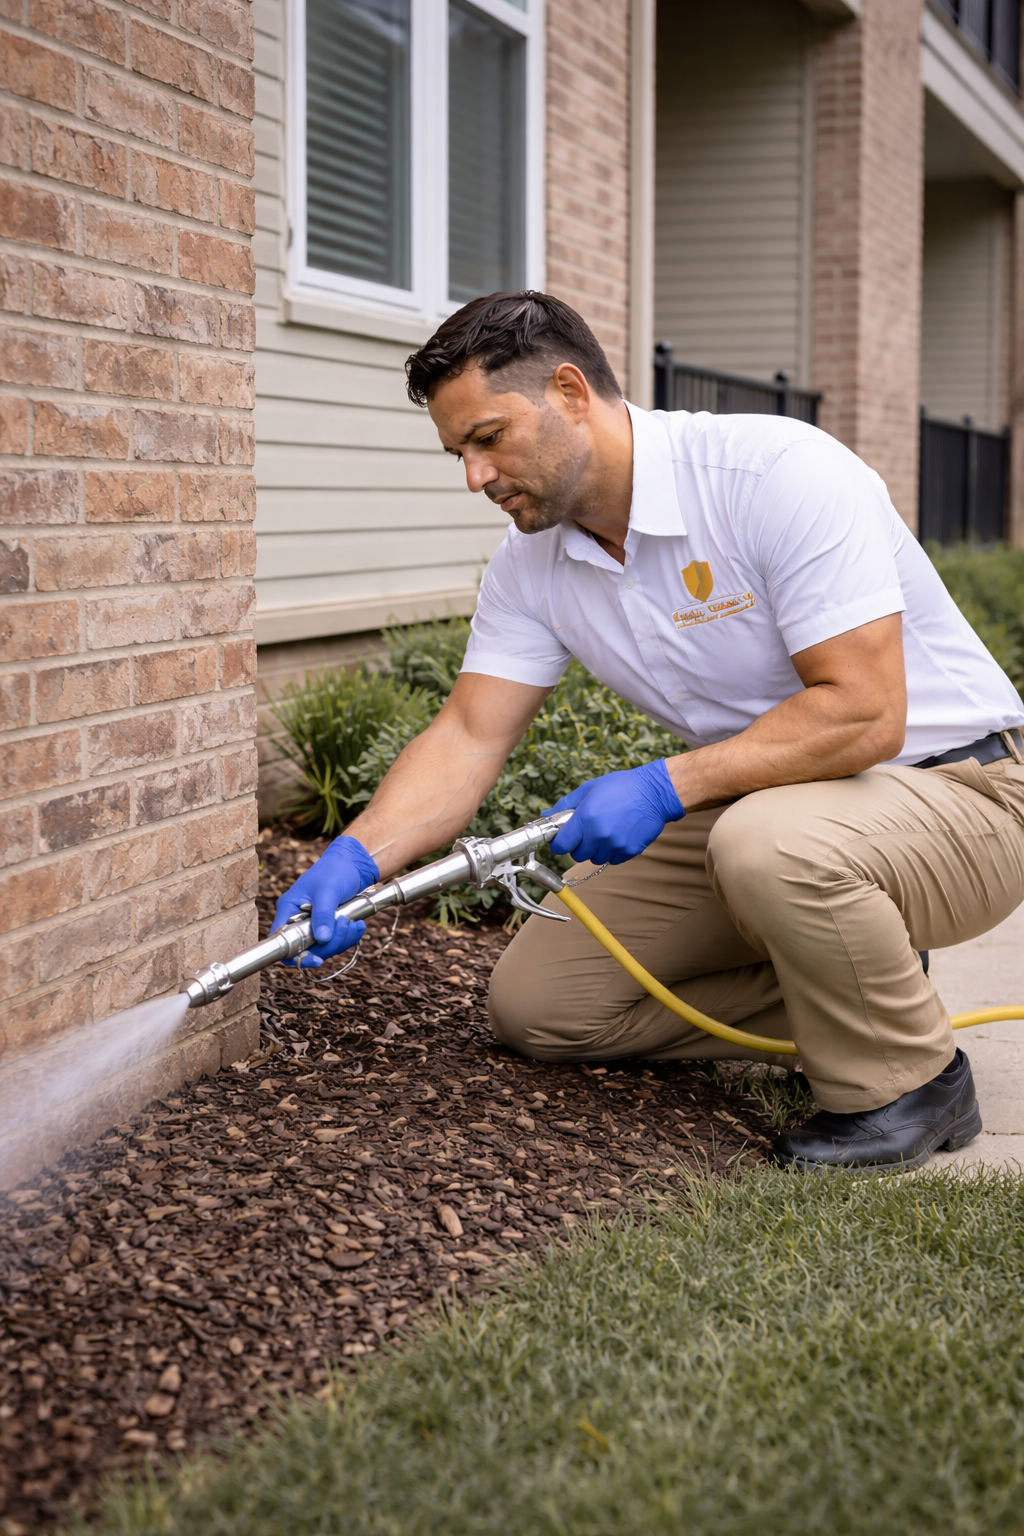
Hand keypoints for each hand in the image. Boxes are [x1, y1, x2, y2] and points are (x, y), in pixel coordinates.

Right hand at [271, 836, 378, 967]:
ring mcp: (314, 924)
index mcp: (289, 909)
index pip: (282, 940)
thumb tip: (322, 940)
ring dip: (342, 939)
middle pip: (307, 949)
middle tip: (345, 924)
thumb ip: (323, 915)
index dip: (294, 955)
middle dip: (329, 944)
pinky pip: (336, 941)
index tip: (315, 959)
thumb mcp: (328, 891)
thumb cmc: (335, 870)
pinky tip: (358, 925)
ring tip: (354, 923)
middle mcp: (298, 919)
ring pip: (324, 947)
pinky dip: (348, 936)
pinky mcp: (329, 926)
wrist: (353, 864)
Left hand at [548, 759, 684, 865]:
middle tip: (587, 831)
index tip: (563, 839)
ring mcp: (615, 845)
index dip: (560, 843)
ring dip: (596, 849)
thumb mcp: (589, 789)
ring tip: (605, 832)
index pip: (561, 845)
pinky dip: (612, 852)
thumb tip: (546, 814)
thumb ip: (565, 805)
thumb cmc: (621, 787)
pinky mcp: (629, 851)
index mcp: (585, 818)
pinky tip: (618, 836)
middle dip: (578, 845)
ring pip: (595, 859)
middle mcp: (598, 835)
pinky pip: (612, 860)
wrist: (654, 792)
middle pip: (577, 854)